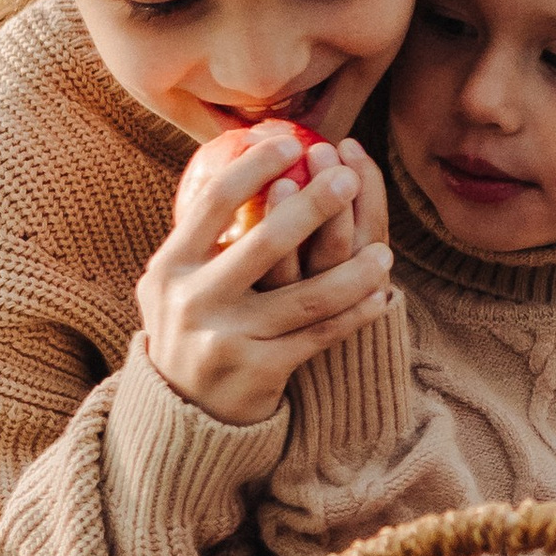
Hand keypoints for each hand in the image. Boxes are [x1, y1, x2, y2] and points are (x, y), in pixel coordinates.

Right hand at [137, 126, 392, 424]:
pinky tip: (381, 298)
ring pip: (306, 297)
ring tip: (384, 255)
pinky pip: (319, 336)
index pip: (214, 202)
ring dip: (353, 272)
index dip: (254, 168)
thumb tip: (251, 161)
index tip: (291, 142)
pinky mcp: (257, 371)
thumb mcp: (176, 282)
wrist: (183, 413)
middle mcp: (194, 300)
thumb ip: (204, 236)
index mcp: (171, 266)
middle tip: (347, 178)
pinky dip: (354, 315)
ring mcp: (226, 338)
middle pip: (265, 242)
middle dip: (313, 205)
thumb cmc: (194, 326)